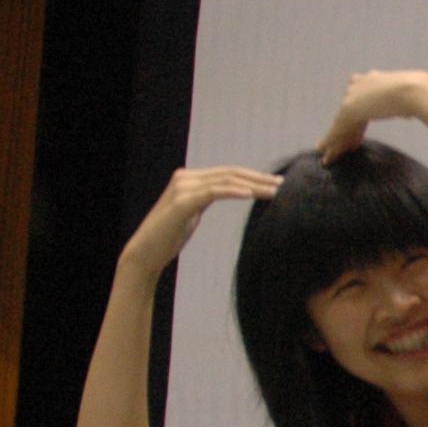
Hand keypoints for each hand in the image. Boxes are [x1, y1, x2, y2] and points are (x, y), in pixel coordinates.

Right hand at [122, 166, 282, 274]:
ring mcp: (182, 188)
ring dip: (252, 185)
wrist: (145, 253)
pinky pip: (212, 192)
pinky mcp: (181, 202)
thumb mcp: (193, 214)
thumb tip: (232, 195)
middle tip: (281, 185)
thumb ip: (207, 199)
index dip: (253, 176)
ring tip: (273, 191)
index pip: (228, 173)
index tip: (275, 183)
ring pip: (225, 181)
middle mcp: (185, 178)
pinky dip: (232, 191)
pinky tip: (249, 194)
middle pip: (230, 174)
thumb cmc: (169, 237)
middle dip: (258, 178)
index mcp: (189, 179)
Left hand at [317, 70, 427, 161]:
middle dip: (345, 130)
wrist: (416, 91)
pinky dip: (330, 142)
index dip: (360, 116)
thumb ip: (411, 102)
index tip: (359, 129)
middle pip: (348, 111)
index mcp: (377, 80)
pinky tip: (324, 152)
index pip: (363, 100)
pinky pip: (336, 129)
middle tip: (345, 146)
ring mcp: (354, 97)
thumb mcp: (416, 97)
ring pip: (341, 122)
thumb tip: (426, 106)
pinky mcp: (348, 110)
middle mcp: (362, 85)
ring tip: (329, 156)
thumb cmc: (424, 94)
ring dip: (335, 140)